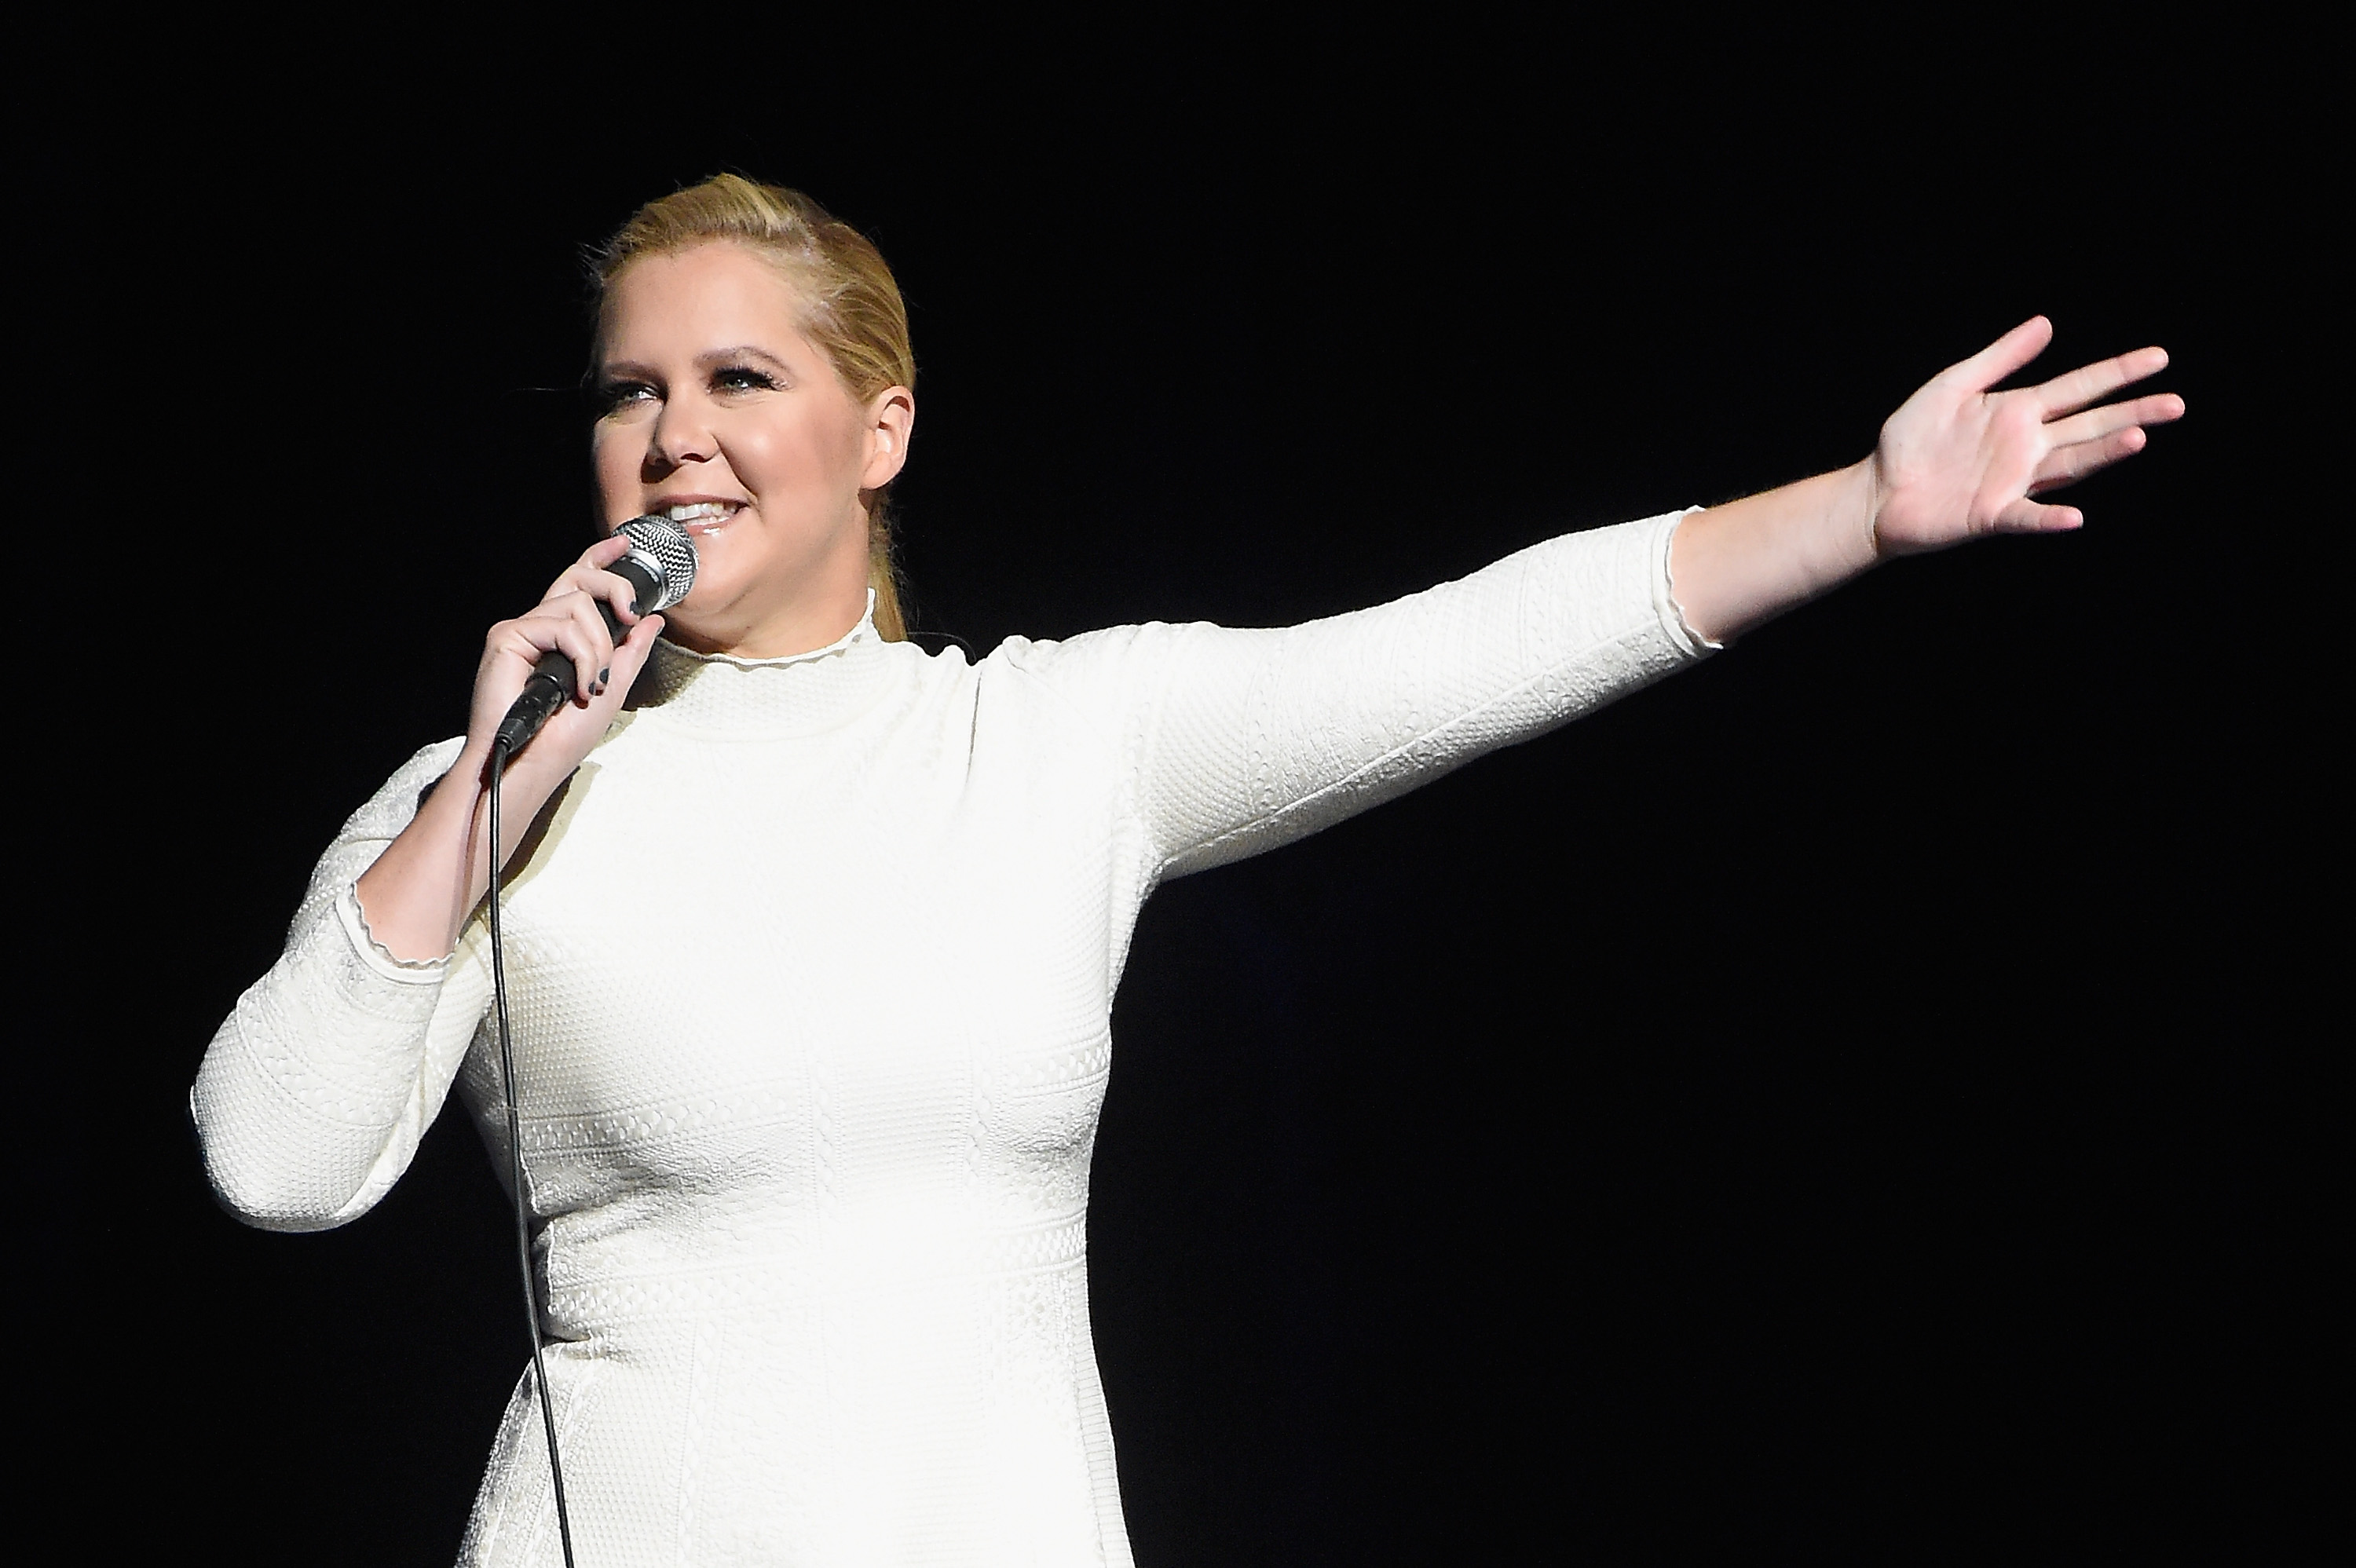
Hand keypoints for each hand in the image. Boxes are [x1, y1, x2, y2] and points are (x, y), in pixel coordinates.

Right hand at [464, 533, 666, 776]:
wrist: (533, 763)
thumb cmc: (563, 738)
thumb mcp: (613, 689)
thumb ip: (630, 652)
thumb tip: (653, 620)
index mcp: (560, 637)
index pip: (578, 585)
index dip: (599, 560)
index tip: (624, 546)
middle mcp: (539, 627)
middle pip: (578, 578)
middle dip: (614, 589)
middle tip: (630, 617)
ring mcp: (521, 630)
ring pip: (577, 604)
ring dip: (598, 646)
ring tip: (593, 683)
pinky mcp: (506, 637)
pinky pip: (562, 626)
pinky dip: (582, 657)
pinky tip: (580, 686)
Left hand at [1867, 317, 2184, 557]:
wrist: (1875, 489)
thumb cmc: (1910, 439)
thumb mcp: (1952, 386)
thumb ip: (1999, 358)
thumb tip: (2046, 323)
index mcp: (2019, 411)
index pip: (2079, 388)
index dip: (2117, 373)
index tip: (2159, 358)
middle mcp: (2026, 446)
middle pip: (2089, 427)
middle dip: (2131, 413)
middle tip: (2175, 404)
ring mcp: (2013, 482)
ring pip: (2069, 466)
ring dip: (2102, 454)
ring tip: (2138, 437)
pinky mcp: (1990, 515)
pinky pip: (2025, 516)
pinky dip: (2049, 518)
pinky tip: (2074, 517)